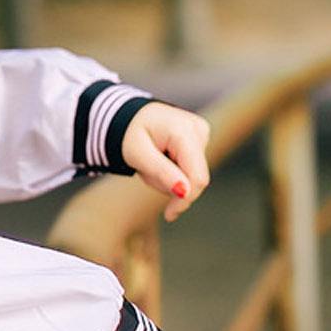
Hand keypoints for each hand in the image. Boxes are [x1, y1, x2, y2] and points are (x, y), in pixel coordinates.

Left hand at [122, 102, 211, 221]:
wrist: (129, 115)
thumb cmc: (129, 133)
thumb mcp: (138, 154)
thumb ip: (162, 172)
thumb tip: (184, 192)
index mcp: (184, 131)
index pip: (196, 176)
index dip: (185, 199)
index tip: (170, 214)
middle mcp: (198, 130)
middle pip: (195, 177)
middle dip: (171, 184)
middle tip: (146, 173)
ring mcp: (201, 133)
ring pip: (191, 174)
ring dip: (169, 177)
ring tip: (150, 162)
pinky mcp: (199, 139)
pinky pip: (190, 167)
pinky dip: (173, 170)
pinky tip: (160, 158)